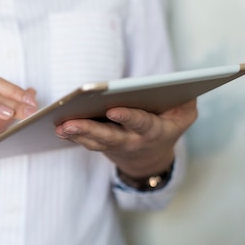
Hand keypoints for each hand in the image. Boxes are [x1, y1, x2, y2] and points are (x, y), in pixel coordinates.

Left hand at [55, 100, 197, 177]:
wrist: (151, 158)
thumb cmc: (167, 126)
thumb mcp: (184, 115)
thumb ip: (186, 102)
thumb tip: (183, 87)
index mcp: (153, 131)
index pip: (140, 123)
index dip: (128, 117)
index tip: (113, 109)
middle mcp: (132, 141)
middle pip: (109, 137)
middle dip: (89, 130)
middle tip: (70, 123)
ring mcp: (115, 146)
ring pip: (93, 142)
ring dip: (76, 134)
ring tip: (59, 125)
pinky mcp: (101, 146)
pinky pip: (85, 142)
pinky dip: (72, 135)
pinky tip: (58, 126)